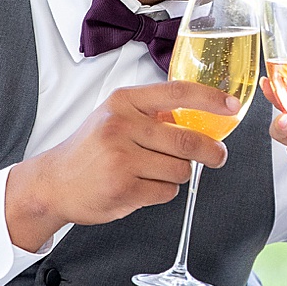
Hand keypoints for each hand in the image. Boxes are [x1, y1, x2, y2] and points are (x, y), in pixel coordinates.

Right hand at [3, 80, 237, 249]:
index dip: (211, 100)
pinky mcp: (124, 187)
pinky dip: (163, 192)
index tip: (232, 107)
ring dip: (178, 175)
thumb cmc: (91, 149)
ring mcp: (122, 158)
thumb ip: (152, 114)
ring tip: (155, 173)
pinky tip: (141, 187)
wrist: (54, 182)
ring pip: (180, 169)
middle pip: (188, 139)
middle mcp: (121, 125)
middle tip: (216, 156)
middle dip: (211, 151)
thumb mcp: (116, 117)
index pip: (178, 93)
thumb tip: (201, 117)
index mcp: (123, 102)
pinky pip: (166, 191)